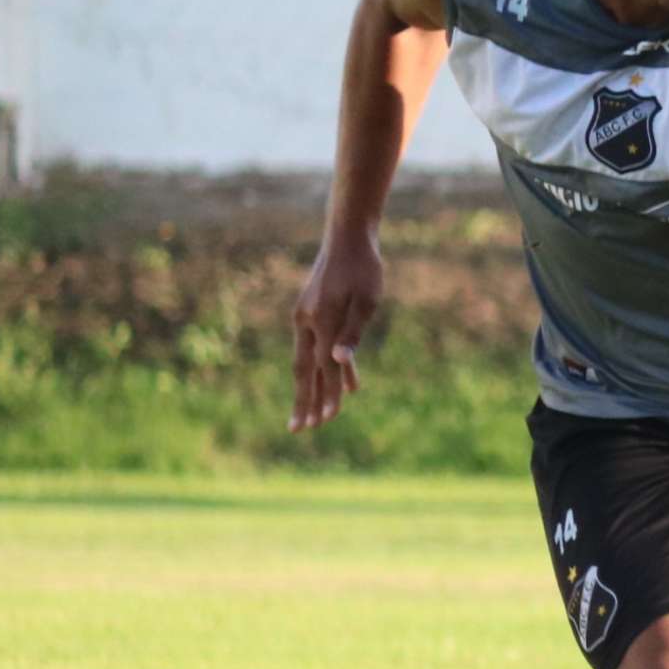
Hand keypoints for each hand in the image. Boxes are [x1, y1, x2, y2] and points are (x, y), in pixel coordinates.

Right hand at [288, 234, 383, 431]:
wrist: (348, 237)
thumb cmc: (364, 268)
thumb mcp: (368, 300)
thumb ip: (354, 333)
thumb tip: (338, 363)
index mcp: (322, 320)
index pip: (324, 367)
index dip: (326, 395)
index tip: (326, 420)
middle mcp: (308, 321)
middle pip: (306, 370)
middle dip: (305, 401)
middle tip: (299, 430)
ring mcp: (306, 317)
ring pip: (308, 361)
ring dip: (314, 389)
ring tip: (318, 417)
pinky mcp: (311, 313)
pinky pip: (317, 346)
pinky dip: (330, 367)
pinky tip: (347, 384)